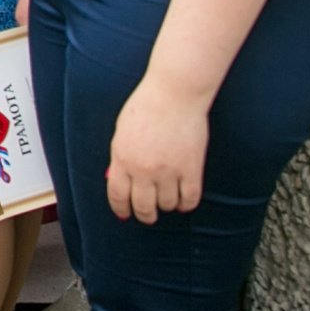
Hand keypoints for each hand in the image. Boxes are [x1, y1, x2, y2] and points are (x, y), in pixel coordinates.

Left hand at [106, 78, 209, 221]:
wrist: (174, 94)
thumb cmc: (146, 107)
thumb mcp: (122, 132)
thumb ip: (121, 157)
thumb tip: (120, 180)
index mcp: (122, 158)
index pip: (118, 195)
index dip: (121, 208)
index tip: (125, 213)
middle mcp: (143, 169)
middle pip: (143, 206)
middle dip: (145, 215)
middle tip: (149, 216)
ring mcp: (168, 171)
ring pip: (167, 205)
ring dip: (167, 206)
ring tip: (167, 201)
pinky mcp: (191, 169)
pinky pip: (190, 199)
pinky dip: (187, 205)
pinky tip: (184, 201)